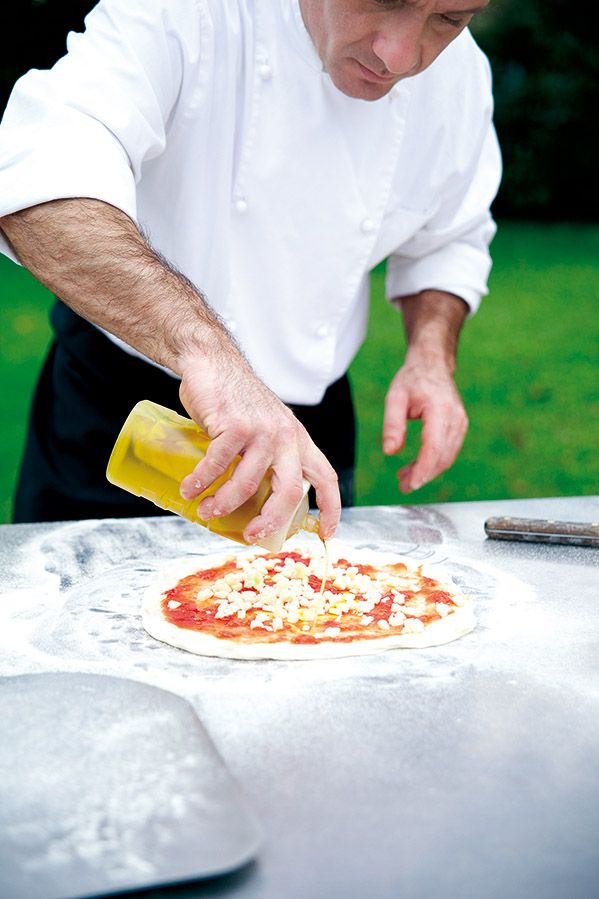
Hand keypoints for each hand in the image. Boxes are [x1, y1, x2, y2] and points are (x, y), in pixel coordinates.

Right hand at [178, 346, 340, 541]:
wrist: (212, 362)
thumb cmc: (235, 402)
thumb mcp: (265, 427)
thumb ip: (267, 456)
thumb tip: (253, 502)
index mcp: (298, 440)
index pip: (326, 477)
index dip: (331, 508)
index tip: (326, 533)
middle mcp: (286, 436)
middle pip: (288, 492)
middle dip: (270, 521)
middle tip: (251, 536)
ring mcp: (262, 431)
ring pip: (248, 484)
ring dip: (223, 504)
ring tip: (206, 511)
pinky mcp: (235, 425)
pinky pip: (217, 464)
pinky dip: (200, 482)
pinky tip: (189, 489)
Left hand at [382, 358, 467, 492]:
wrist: (432, 365)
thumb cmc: (412, 379)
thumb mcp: (394, 397)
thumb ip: (392, 425)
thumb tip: (390, 452)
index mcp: (440, 409)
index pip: (434, 447)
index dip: (423, 469)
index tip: (411, 483)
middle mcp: (456, 418)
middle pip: (442, 456)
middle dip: (423, 475)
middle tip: (402, 485)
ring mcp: (461, 423)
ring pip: (447, 457)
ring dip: (428, 471)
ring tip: (405, 478)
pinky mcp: (460, 427)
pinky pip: (448, 451)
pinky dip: (434, 463)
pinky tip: (417, 467)